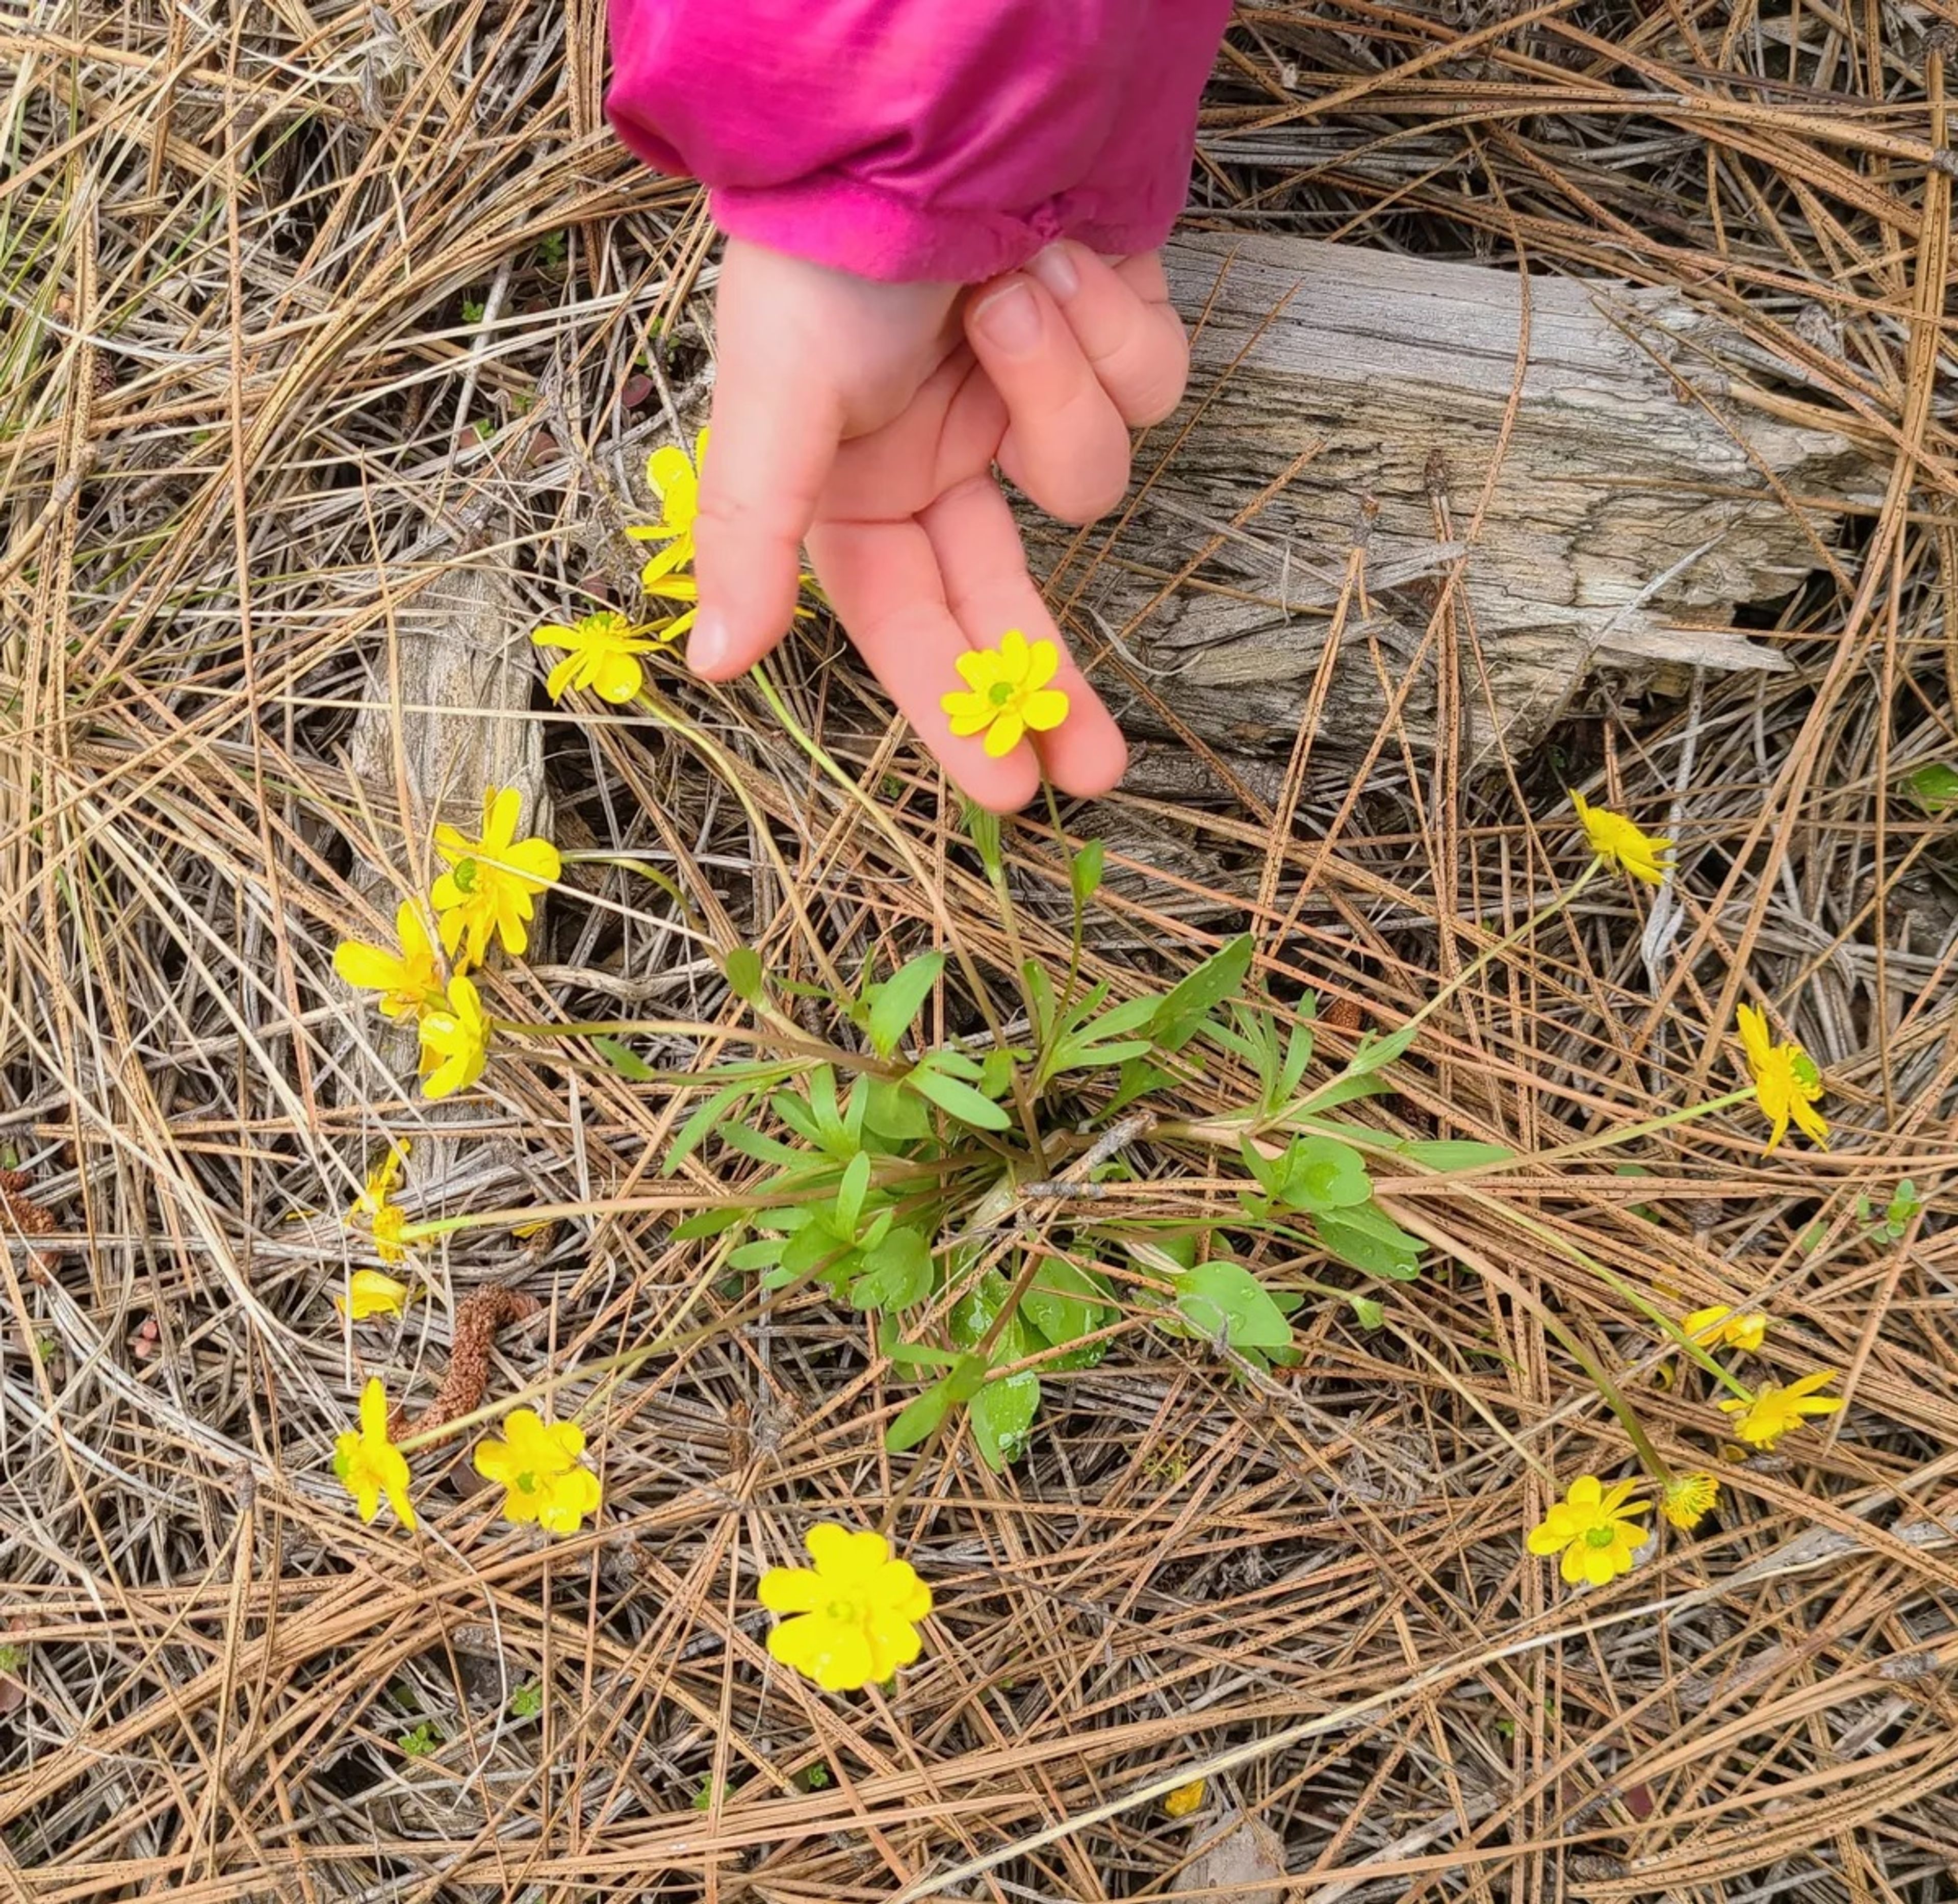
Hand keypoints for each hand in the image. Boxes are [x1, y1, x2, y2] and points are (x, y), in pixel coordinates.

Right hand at [688, 236, 1189, 810]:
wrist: (936, 92)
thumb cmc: (830, 245)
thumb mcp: (773, 395)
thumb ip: (751, 535)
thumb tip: (718, 664)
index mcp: (860, 491)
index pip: (913, 631)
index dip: (957, 715)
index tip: (1012, 796)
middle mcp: (947, 460)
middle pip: (1014, 604)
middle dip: (1053, 681)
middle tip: (1097, 771)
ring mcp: (1032, 400)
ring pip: (1093, 468)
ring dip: (1057, 383)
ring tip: (1010, 289)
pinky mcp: (1108, 337)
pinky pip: (1149, 383)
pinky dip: (1111, 322)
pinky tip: (1065, 254)